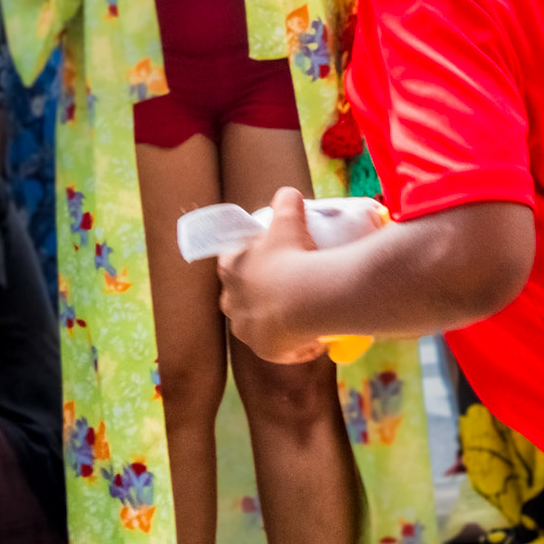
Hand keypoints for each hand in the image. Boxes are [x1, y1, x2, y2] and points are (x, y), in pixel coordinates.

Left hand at [219, 188, 330, 365]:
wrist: (307, 297)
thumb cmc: (292, 254)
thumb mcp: (289, 219)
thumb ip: (285, 201)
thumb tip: (289, 193)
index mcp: (231, 269)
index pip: (230, 263)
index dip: (246, 260)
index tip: (268, 259)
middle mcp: (231, 302)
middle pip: (239, 297)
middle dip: (257, 294)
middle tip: (288, 286)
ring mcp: (247, 329)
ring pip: (258, 325)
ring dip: (274, 321)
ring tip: (301, 314)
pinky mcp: (267, 351)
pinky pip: (282, 350)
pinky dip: (296, 346)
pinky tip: (313, 340)